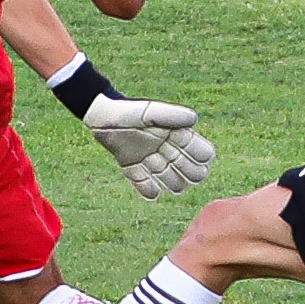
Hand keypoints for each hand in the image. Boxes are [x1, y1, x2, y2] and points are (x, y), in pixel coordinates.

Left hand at [82, 95, 216, 199]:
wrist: (102, 118)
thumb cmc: (129, 111)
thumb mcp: (151, 112)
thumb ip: (171, 115)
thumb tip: (194, 119)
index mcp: (177, 135)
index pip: (200, 151)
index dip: (201, 156)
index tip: (196, 155)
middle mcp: (167, 149)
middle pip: (190, 170)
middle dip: (191, 173)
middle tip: (185, 172)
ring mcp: (151, 160)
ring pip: (171, 180)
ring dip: (174, 184)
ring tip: (171, 182)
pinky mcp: (134, 168)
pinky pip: (145, 186)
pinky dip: (149, 191)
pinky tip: (153, 192)